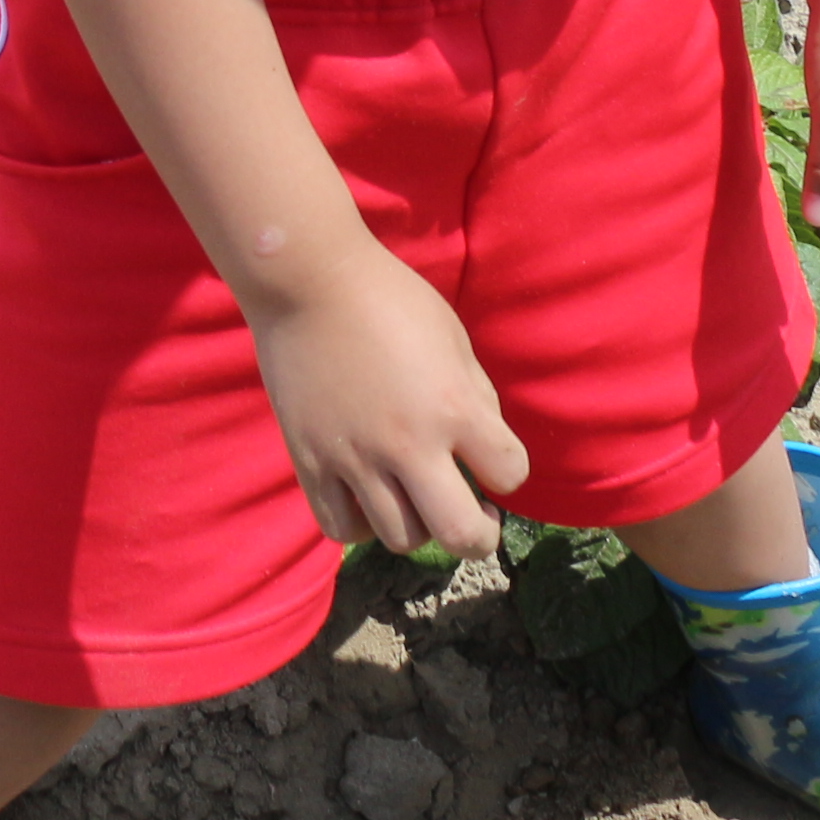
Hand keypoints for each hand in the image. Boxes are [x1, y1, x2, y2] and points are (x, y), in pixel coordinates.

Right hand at [250, 244, 524, 564]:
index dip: (508, 471)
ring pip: (402, 539)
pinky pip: (343, 528)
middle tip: (475, 516)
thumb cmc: (389, 298)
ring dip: (419, 524)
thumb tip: (483, 451)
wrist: (308, 280)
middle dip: (480, 535)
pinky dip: (363, 524)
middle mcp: (408, 443)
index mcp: (454, 406)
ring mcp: (355, 459)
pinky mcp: (310, 462)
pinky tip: (368, 498)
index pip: (511, 474)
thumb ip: (475, 398)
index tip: (492, 460)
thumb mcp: (453, 339)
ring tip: (414, 496)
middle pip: (462, 535)